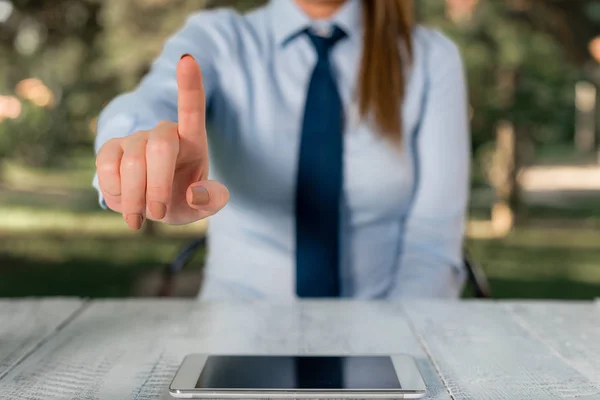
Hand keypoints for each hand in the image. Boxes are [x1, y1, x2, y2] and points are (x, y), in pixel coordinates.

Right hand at [95, 55, 228, 228]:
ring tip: (141, 220)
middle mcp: (163, 133)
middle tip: (159, 213)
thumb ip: (209, 201)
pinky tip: (124, 204)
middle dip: (159, 184)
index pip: (192, 109)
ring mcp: (135, 138)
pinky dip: (116, 192)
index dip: (189, 85)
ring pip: (133, 162)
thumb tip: (195, 193)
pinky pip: (107, 166)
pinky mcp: (111, 149)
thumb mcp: (202, 207)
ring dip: (136, 197)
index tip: (187, 59)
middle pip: (160, 145)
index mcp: (192, 141)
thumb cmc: (182, 199)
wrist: (151, 206)